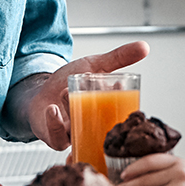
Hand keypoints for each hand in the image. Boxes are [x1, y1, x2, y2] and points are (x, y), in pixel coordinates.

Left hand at [25, 41, 149, 148]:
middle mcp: (93, 126)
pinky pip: (58, 139)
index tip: (117, 86)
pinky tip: (52, 109)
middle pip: (104, 130)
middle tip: (96, 93)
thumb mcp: (95, 65)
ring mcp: (75, 134)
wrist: (40, 90)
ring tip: (64, 92)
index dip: (123, 104)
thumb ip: (119, 58)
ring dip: (72, 112)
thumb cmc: (67, 82)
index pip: (122, 114)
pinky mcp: (56, 139)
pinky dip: (55, 124)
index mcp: (106, 112)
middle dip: (102, 114)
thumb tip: (144, 46)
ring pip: (80, 132)